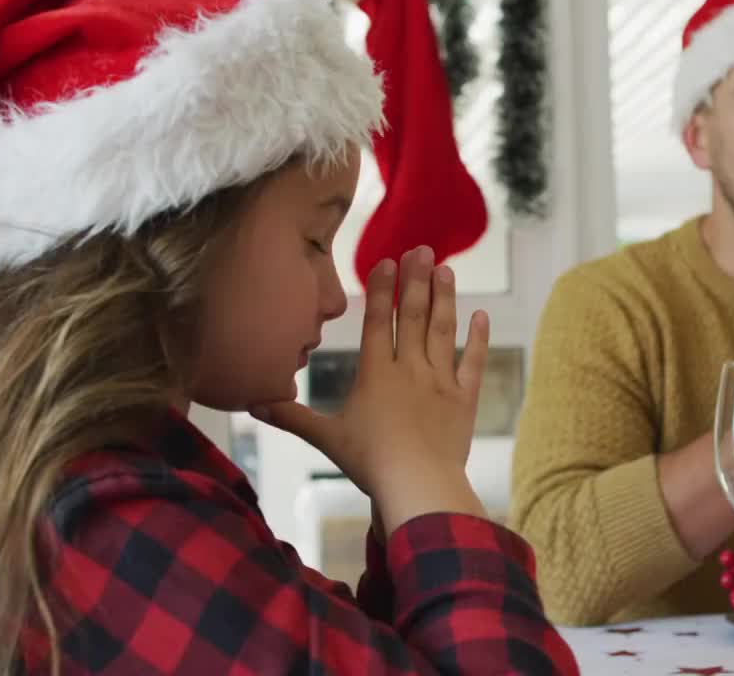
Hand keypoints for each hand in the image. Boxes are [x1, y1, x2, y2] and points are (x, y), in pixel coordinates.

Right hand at [250, 246, 489, 512]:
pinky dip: (477, 338)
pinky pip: (472, 362)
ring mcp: (440, 381)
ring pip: (442, 330)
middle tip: (423, 249)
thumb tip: (252, 404)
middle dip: (417, 279)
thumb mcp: (326, 438)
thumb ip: (292, 417)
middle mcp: (409, 369)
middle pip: (413, 315)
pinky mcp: (464, 398)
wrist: (418, 484)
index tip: (389, 260)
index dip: (384, 289)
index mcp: (376, 373)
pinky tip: (481, 315)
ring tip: (446, 269)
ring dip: (445, 298)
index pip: (379, 321)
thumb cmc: (370, 462)